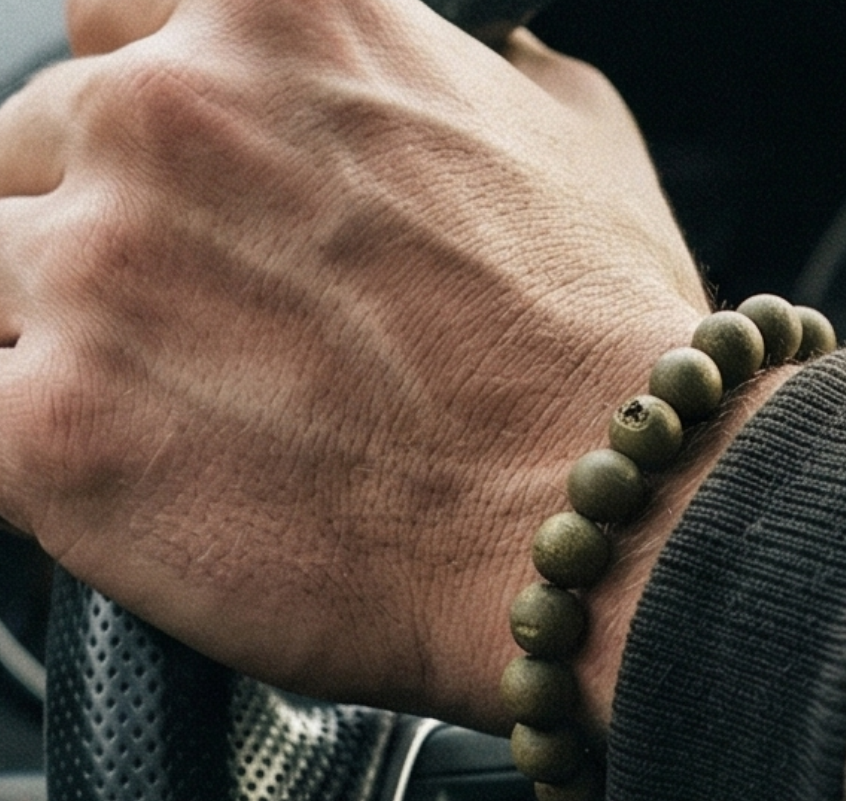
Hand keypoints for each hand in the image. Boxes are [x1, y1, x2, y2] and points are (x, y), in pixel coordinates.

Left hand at [0, 0, 758, 731]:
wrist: (601, 519)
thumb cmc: (601, 353)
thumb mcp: (572, 145)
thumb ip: (469, 85)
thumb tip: (464, 78)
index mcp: (281, 24)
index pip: (103, 27)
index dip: (124, 117)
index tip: (153, 187)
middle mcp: (169, 121)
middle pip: (33, 161)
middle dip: (98, 244)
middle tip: (191, 337)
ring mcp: (101, 276)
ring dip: (62, 346)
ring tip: (176, 420)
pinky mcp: (63, 435)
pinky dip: (37, 445)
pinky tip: (125, 477)